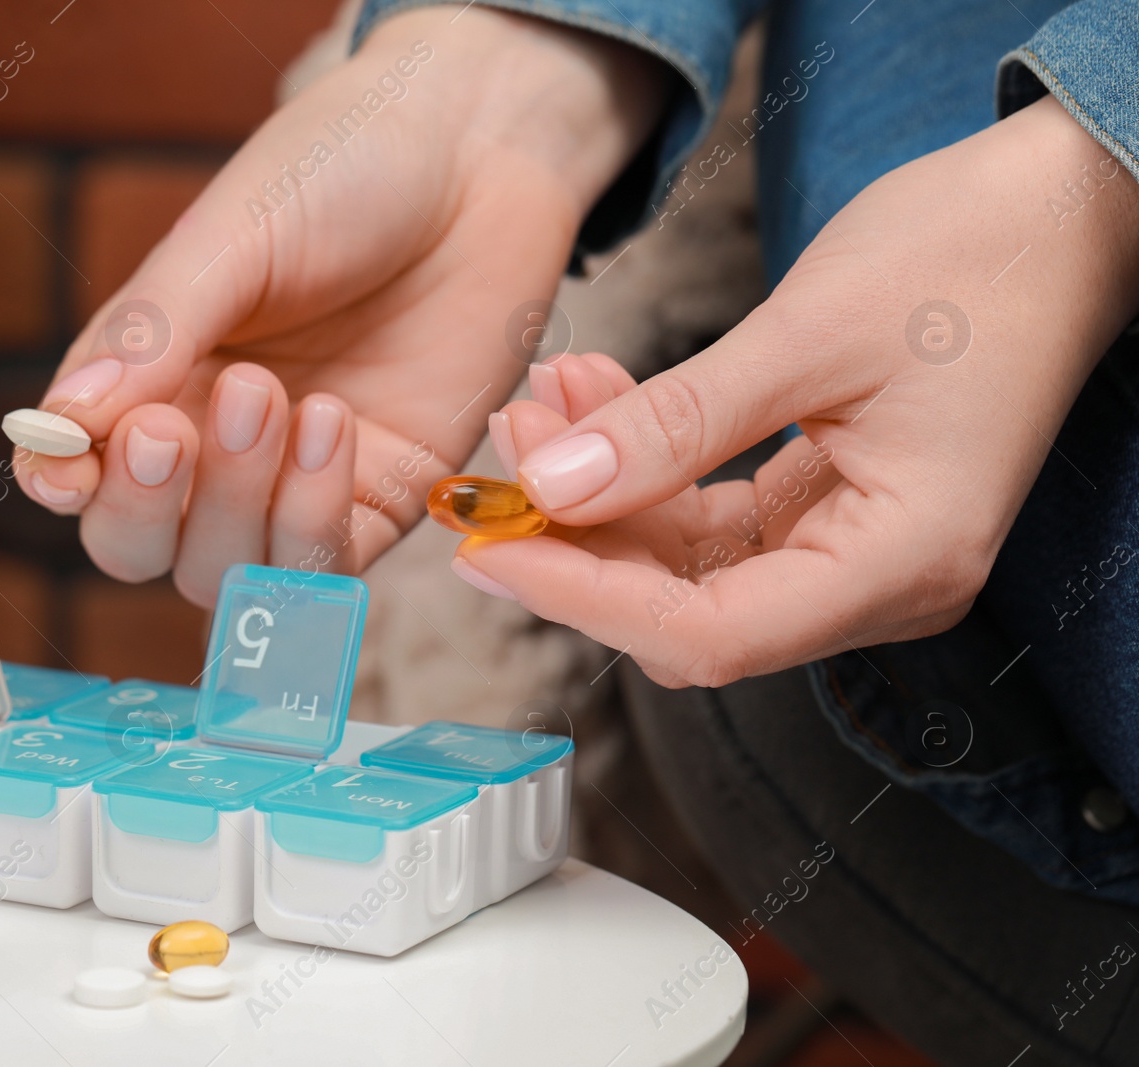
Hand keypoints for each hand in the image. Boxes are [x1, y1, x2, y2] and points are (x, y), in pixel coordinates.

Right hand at [13, 5, 666, 603]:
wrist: (478, 156)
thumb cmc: (341, 170)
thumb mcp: (232, 237)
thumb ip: (150, 333)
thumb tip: (61, 422)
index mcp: (150, 377)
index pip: (76, 473)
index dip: (65, 483)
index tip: (75, 460)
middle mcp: (211, 447)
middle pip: (138, 548)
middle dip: (147, 507)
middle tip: (176, 429)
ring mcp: (293, 484)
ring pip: (225, 572)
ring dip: (239, 506)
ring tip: (283, 396)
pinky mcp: (379, 500)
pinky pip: (323, 567)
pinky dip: (313, 520)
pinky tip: (333, 427)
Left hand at [460, 97, 1138, 687]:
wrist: (1061, 212)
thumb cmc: (976, 256)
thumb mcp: (807, 336)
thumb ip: (676, 424)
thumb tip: (555, 488)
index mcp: (901, 562)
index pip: (711, 634)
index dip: (586, 601)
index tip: (491, 549)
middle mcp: (879, 580)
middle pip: (687, 609)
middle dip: (580, 538)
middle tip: (504, 453)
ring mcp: (852, 547)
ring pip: (686, 563)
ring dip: (603, 491)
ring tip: (539, 404)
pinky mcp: (826, 506)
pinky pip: (708, 515)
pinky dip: (644, 465)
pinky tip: (594, 399)